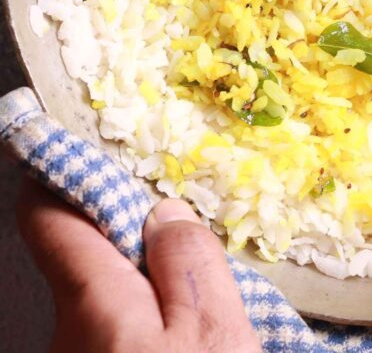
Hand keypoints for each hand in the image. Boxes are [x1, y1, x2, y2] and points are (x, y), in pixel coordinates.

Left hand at [16, 178, 260, 352]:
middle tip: (190, 236)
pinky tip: (188, 334)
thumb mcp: (215, 334)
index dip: (64, 175)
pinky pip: (114, 332)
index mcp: (93, 303)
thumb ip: (191, 263)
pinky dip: (147, 320)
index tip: (87, 145)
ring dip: (149, 283)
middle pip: (90, 259)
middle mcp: (68, 333)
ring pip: (107, 299)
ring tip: (201, 296)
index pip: (50, 218)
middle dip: (136, 239)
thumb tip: (167, 212)